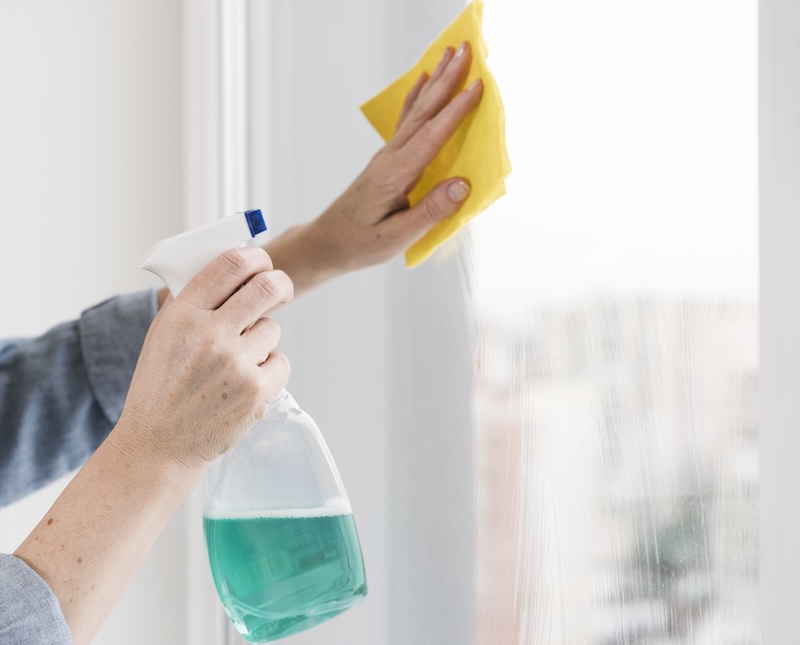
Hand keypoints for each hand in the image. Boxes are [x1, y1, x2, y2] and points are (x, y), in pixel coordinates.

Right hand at [119, 247, 292, 466]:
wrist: (159, 445)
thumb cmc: (161, 389)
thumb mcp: (163, 336)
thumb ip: (195, 304)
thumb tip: (235, 273)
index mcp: (183, 315)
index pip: (231, 264)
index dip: (255, 257)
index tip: (261, 262)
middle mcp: (210, 335)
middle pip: (267, 287)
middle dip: (280, 283)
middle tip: (280, 289)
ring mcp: (236, 363)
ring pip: (272, 329)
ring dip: (262, 340)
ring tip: (236, 362)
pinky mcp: (257, 391)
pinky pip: (280, 362)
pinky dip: (268, 370)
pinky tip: (244, 383)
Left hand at [266, 42, 483, 292]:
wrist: (326, 243)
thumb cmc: (359, 244)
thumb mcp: (396, 238)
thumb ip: (430, 212)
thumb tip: (462, 184)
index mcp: (395, 175)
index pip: (431, 136)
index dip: (455, 111)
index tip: (477, 86)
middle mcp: (391, 158)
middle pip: (423, 112)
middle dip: (447, 80)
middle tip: (466, 50)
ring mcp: (387, 157)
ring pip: (416, 112)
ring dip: (436, 82)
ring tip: (450, 55)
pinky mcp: (388, 161)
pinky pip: (407, 122)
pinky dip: (418, 98)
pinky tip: (423, 82)